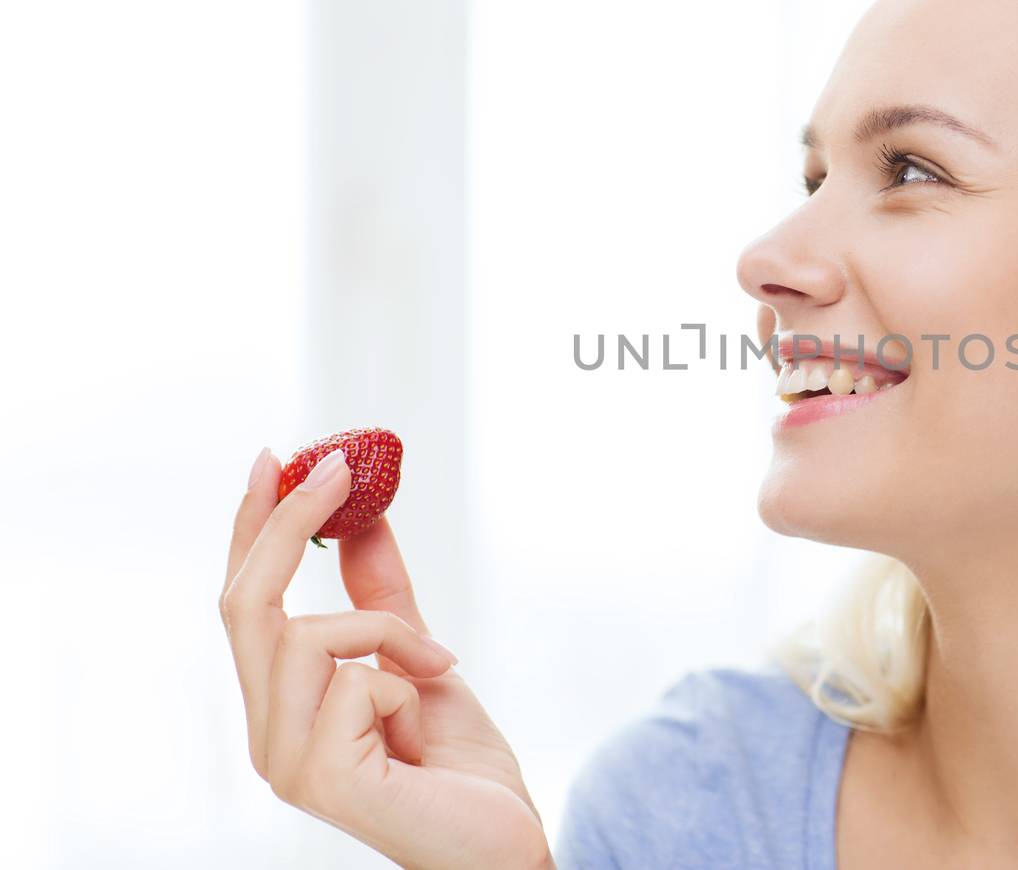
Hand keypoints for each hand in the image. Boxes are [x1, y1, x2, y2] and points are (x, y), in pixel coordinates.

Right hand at [219, 447, 552, 868]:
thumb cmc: (460, 767)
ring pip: (305, 633)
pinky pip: (354, 679)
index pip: (244, 603)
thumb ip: (383, 597)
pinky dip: (404, 677)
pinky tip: (424, 719)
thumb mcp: (419, 657)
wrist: (504, 842)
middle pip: (245, 605)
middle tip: (337, 466)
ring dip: (386, 630)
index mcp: (281, 705)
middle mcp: (267, 735)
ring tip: (433, 666)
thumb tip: (363, 515)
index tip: (275, 456)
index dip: (252, 527)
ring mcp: (286, 762)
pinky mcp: (321, 781)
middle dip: (286, 523)